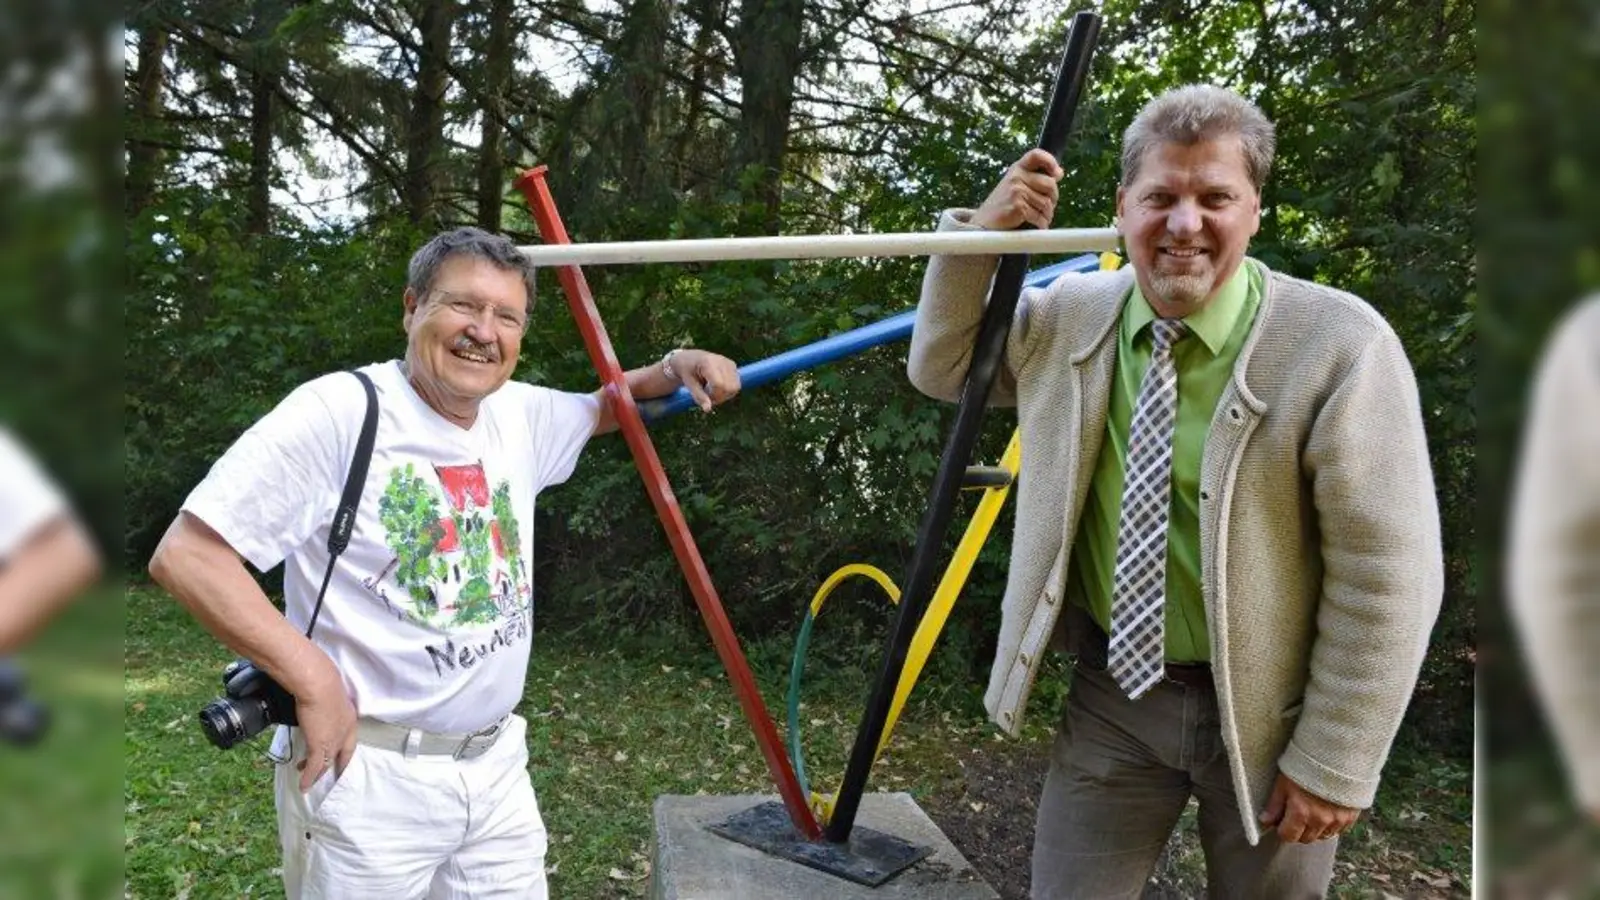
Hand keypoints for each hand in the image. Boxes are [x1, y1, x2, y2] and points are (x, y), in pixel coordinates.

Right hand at [291, 660, 357, 791]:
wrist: (320, 685)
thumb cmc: (322, 684)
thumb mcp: (329, 698)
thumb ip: (325, 707)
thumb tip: (315, 706)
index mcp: (350, 720)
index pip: (350, 743)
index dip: (345, 754)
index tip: (340, 760)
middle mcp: (345, 733)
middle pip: (341, 756)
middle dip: (333, 767)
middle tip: (326, 776)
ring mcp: (333, 741)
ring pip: (326, 764)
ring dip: (317, 774)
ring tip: (309, 781)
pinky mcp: (320, 746)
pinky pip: (314, 767)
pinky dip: (308, 778)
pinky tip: (303, 786)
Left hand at [672, 349, 741, 411]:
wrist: (689, 358)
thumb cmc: (686, 370)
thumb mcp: (689, 383)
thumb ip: (699, 396)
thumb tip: (708, 409)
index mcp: (708, 363)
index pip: (720, 385)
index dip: (714, 396)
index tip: (705, 397)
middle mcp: (721, 361)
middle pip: (730, 387)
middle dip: (720, 397)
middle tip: (708, 396)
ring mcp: (729, 363)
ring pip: (735, 387)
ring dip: (725, 395)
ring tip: (712, 392)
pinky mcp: (733, 366)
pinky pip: (736, 384)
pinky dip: (728, 391)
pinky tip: (717, 388)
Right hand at [971, 149, 1064, 230]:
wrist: (984, 223)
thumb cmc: (1002, 206)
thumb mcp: (1015, 185)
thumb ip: (1035, 178)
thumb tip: (1059, 173)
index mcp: (1017, 169)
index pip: (1036, 155)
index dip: (1050, 161)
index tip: (1057, 174)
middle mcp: (1016, 177)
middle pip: (1050, 184)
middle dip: (1053, 198)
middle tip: (1047, 207)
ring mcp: (1017, 191)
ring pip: (1047, 203)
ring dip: (1047, 214)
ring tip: (1041, 218)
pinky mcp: (1018, 206)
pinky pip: (1040, 216)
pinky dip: (1041, 223)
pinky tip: (1037, 225)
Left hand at [1258, 773, 1360, 842]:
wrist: (1337, 755)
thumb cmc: (1307, 766)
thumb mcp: (1284, 782)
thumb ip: (1275, 805)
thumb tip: (1265, 821)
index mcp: (1301, 812)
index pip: (1288, 836)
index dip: (1282, 829)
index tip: (1281, 822)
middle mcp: (1320, 820)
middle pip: (1306, 839)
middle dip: (1298, 830)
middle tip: (1296, 815)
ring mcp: (1337, 820)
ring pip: (1323, 836)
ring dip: (1315, 829)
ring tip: (1312, 811)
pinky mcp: (1351, 817)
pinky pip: (1338, 830)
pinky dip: (1331, 825)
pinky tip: (1327, 811)